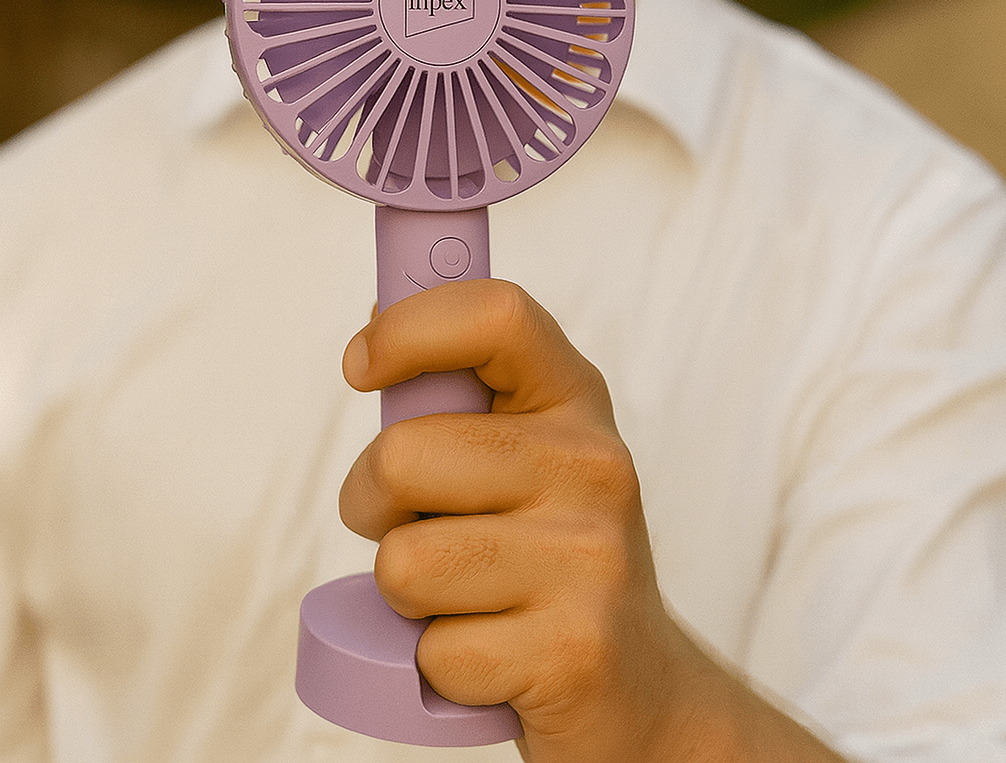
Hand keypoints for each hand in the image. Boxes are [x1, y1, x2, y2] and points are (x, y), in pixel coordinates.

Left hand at [339, 280, 844, 762]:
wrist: (642, 692)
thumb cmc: (548, 558)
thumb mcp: (527, 455)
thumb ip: (459, 398)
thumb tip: (375, 320)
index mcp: (574, 398)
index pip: (495, 315)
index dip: (409, 329)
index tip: (361, 367)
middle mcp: (593, 463)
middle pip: (402, 456)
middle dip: (374, 506)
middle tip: (417, 529)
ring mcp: (590, 556)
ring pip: (403, 563)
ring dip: (407, 598)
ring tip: (466, 597)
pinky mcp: (574, 649)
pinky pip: (434, 652)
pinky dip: (441, 667)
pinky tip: (495, 658)